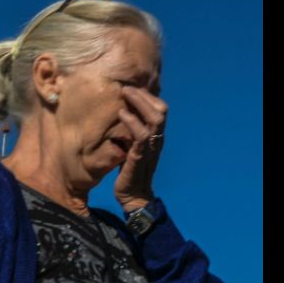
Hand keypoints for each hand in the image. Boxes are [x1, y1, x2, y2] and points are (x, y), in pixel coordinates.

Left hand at [114, 86, 167, 211]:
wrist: (133, 195)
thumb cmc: (129, 170)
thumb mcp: (131, 146)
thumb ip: (131, 132)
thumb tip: (122, 113)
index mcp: (156, 136)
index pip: (160, 109)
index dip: (148, 96)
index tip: (132, 87)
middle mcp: (157, 139)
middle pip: (161, 110)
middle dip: (144, 95)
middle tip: (127, 87)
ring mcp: (151, 148)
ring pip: (155, 119)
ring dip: (140, 103)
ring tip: (125, 94)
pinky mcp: (140, 156)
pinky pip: (141, 135)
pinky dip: (132, 122)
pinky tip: (121, 114)